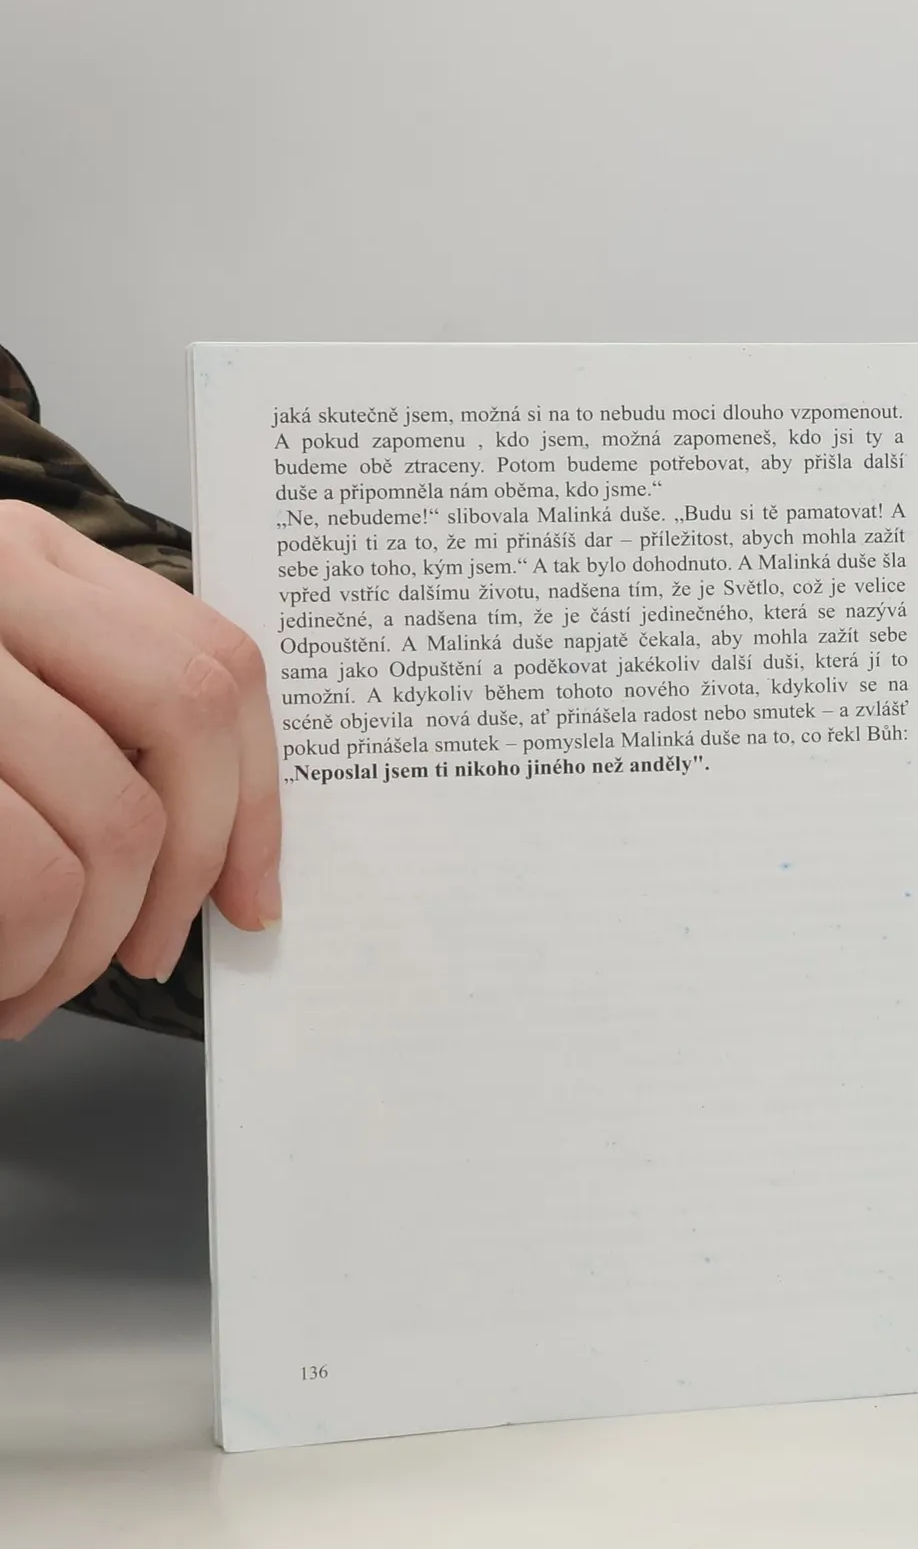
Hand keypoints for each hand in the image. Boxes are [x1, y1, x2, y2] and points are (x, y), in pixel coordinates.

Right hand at [0, 501, 279, 1038]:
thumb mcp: (0, 706)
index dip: (259, 797)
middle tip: (148, 954)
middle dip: (193, 868)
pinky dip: (24, 963)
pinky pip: (24, 875)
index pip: (214, 664)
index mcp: (21, 558)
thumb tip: (227, 856)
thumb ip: (86, 727)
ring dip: (84, 944)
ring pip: (112, 819)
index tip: (253, 894)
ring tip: (29, 990)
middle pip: (189, 720)